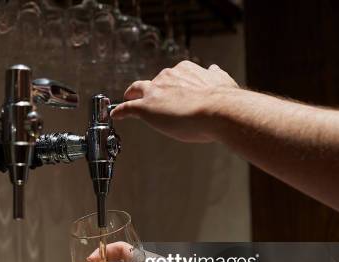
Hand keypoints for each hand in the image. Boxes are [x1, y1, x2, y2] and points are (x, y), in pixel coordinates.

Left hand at [111, 60, 238, 142]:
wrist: (217, 110)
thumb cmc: (222, 100)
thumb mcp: (222, 80)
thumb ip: (215, 75)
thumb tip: (214, 69)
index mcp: (185, 70)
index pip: (172, 76)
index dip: (168, 85)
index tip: (168, 90)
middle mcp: (167, 76)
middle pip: (152, 82)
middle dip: (149, 90)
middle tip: (146, 97)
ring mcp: (154, 92)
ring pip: (136, 91)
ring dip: (131, 96)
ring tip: (126, 101)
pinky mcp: (145, 107)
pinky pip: (127, 108)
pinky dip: (120, 111)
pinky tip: (116, 115)